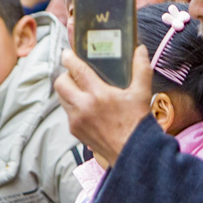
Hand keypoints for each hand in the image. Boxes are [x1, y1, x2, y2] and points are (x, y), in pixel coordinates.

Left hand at [54, 46, 152, 166]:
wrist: (132, 153)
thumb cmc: (137, 122)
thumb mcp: (142, 93)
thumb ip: (141, 68)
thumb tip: (140, 49)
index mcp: (99, 94)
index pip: (77, 70)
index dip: (69, 58)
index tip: (67, 53)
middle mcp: (83, 107)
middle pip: (60, 83)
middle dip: (65, 74)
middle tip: (74, 73)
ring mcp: (77, 120)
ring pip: (61, 97)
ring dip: (67, 90)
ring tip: (79, 88)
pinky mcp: (75, 131)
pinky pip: (67, 112)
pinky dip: (72, 105)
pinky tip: (85, 105)